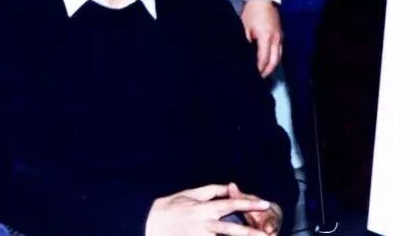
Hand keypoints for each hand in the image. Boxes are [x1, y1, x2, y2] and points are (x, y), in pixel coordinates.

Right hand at [145, 183, 278, 235]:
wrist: (148, 225)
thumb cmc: (169, 208)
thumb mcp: (188, 194)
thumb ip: (210, 190)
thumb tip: (228, 187)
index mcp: (203, 208)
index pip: (230, 204)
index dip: (249, 203)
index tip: (265, 203)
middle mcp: (204, 224)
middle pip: (232, 229)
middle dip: (252, 232)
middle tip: (268, 234)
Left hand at [241, 0, 282, 76]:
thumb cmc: (251, 12)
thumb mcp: (244, 27)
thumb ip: (245, 42)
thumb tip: (242, 56)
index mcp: (266, 37)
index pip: (263, 59)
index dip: (258, 69)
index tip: (252, 76)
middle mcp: (276, 39)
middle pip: (274, 61)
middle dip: (267, 71)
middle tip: (258, 78)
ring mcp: (280, 37)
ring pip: (278, 57)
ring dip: (271, 66)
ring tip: (262, 73)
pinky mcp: (281, 35)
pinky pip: (279, 51)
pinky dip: (274, 59)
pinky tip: (267, 62)